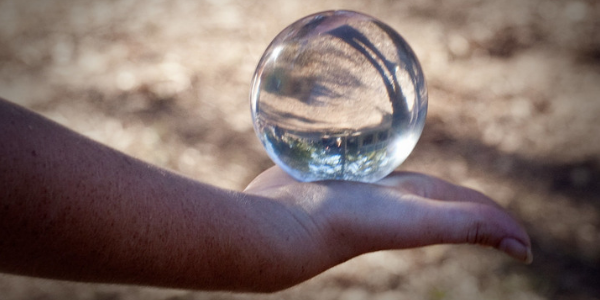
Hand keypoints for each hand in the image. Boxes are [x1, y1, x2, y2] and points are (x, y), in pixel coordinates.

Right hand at [244, 166, 531, 287]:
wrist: (284, 224)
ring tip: (419, 156)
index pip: (466, 204)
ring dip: (412, 166)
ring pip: (396, 173)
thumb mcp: (417, 221)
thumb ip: (468, 223)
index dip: (491, 209)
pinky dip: (372, 150)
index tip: (509, 220)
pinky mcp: (331, 176)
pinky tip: (360, 142)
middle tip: (463, 182)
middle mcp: (392, 201)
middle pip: (436, 189)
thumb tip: (525, 249)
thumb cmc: (349, 222)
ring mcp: (360, 189)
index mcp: (417, 208)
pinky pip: (361, 159)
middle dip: (456, 187)